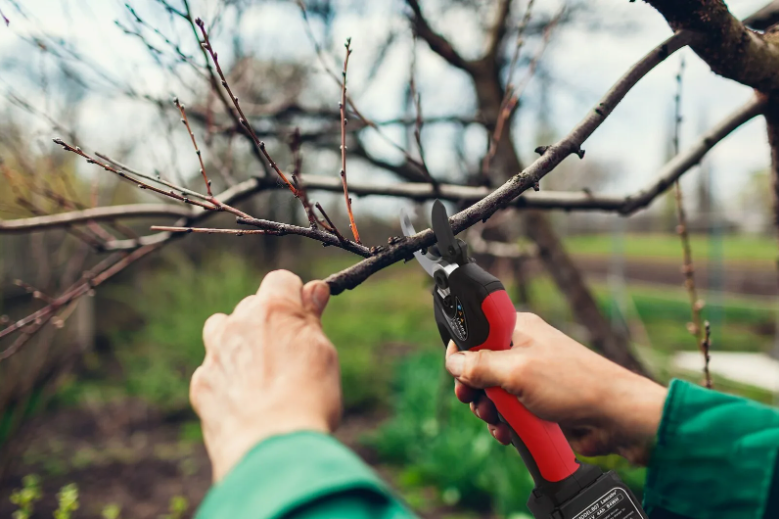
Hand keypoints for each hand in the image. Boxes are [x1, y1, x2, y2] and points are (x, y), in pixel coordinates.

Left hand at [190, 270, 340, 480]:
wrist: (269, 451)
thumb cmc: (307, 400)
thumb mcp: (323, 353)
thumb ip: (312, 319)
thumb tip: (313, 290)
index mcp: (273, 309)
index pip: (281, 280)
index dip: (296, 297)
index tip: (307, 317)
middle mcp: (238, 324)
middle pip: (252, 305)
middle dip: (268, 322)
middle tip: (290, 354)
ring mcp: (214, 354)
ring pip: (222, 329)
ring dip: (238, 341)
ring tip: (260, 372)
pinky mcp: (201, 384)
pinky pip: (213, 368)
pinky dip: (226, 378)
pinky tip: (245, 402)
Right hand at [445, 313, 666, 464]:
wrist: (615, 417)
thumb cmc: (575, 384)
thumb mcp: (517, 372)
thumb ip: (480, 366)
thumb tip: (453, 362)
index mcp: (519, 330)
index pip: (477, 331)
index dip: (462, 351)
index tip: (456, 370)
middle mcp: (524, 350)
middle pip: (480, 367)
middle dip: (473, 388)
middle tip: (472, 400)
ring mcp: (531, 378)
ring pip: (494, 393)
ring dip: (489, 410)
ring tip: (495, 420)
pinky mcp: (539, 402)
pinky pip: (510, 412)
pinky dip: (505, 424)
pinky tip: (507, 433)